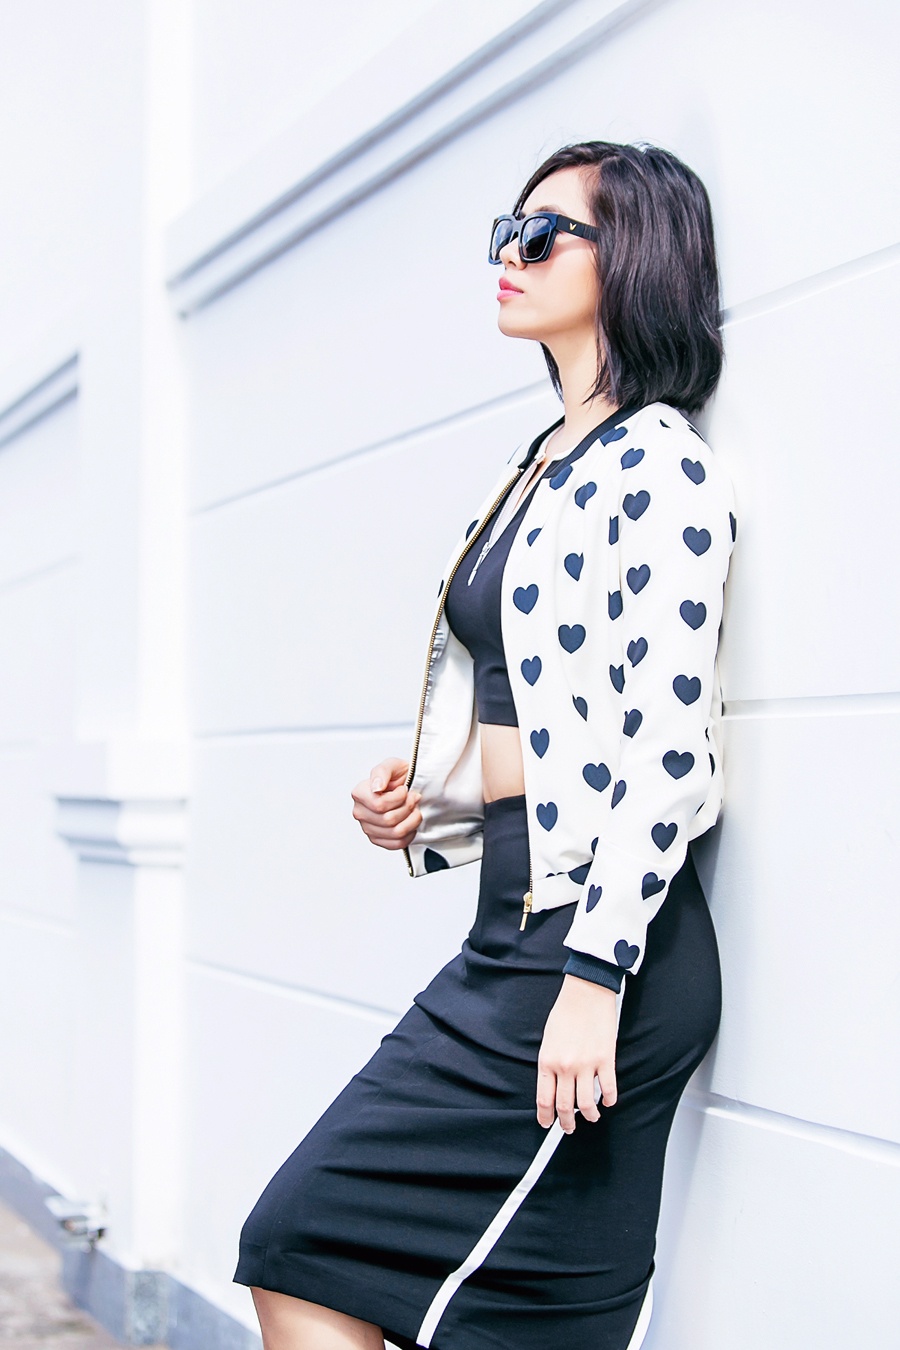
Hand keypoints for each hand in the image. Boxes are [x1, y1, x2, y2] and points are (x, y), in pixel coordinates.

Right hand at [351, 757, 422, 850]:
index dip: (398, 798)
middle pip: (389, 819)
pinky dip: (410, 833)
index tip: (404, 789)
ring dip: (412, 820)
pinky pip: (398, 843)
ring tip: (414, 808)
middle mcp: (360, 812)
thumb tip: (376, 787)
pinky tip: (410, 821)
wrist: (407, 787)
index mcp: (359, 793)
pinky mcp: (378, 840)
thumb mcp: (392, 765)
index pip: (380, 805)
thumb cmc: (398, 776)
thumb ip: (382, 771)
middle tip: (413, 798)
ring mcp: (368, 828)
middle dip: (408, 807)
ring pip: (396, 832)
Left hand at [536, 975, 618, 1132]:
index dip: (545, 1117)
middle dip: (566, 1123)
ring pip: (587, 1104)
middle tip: (568, 1128)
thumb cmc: (565, 1012)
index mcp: (547, 1061)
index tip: (547, 1124)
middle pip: (565, 1107)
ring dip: (590, 1115)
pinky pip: (608, 1089)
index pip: (544, 1099)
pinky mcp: (605, 1059)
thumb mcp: (548, 1039)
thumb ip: (551, 1064)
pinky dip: (609, 1100)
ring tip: (592, 1117)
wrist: (585, 992)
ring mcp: (586, 1065)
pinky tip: (608, 1101)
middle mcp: (565, 1067)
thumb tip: (555, 1086)